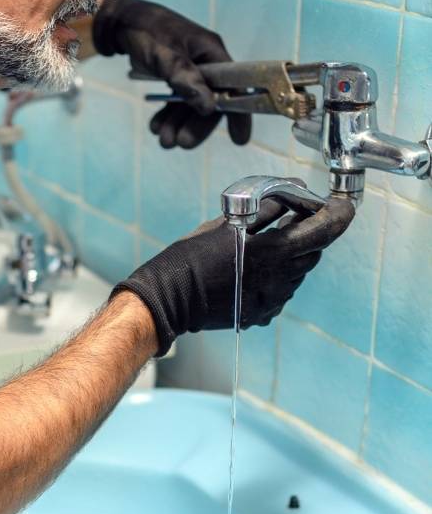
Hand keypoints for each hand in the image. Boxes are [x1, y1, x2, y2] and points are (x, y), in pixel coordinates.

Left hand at [92, 0, 251, 148]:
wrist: (121, 21)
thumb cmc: (147, 31)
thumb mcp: (166, 55)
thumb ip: (186, 80)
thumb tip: (209, 107)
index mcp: (212, 53)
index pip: (235, 87)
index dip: (240, 113)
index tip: (239, 140)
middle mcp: (206, 63)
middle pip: (211, 103)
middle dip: (196, 126)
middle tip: (180, 143)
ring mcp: (191, 71)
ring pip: (192, 106)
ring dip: (179, 125)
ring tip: (164, 141)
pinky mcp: (176, 77)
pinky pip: (178, 103)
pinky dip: (168, 117)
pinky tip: (156, 127)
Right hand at [111, 195, 355, 355]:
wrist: (170, 297)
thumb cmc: (192, 255)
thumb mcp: (229, 223)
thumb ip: (266, 211)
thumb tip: (291, 199)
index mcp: (273, 252)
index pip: (324, 231)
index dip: (339, 216)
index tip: (343, 206)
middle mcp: (279, 280)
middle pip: (313, 253)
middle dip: (309, 235)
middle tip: (295, 219)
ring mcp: (271, 301)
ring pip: (297, 274)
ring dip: (290, 258)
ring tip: (265, 246)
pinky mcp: (260, 314)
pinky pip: (280, 293)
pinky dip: (275, 278)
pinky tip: (252, 272)